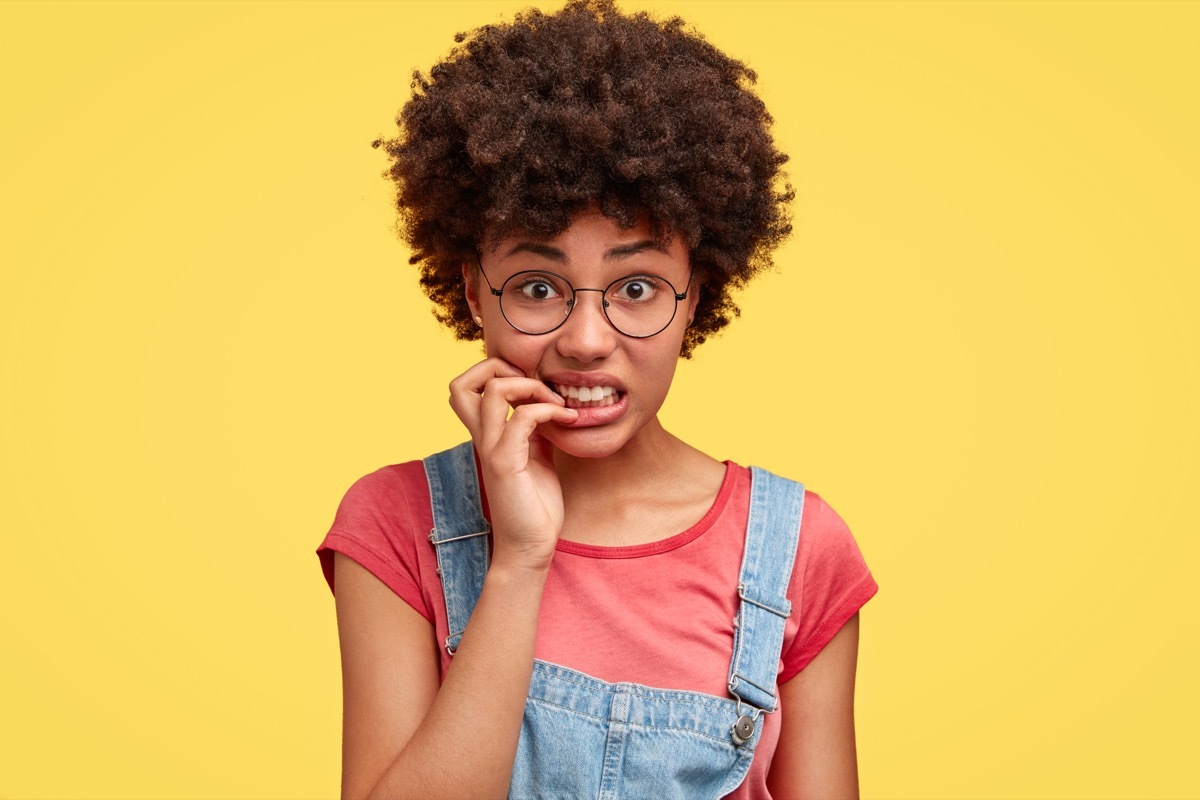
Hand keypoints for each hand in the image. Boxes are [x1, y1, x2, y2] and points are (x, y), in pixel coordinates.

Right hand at [448, 358, 577, 570]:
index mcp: (487, 436)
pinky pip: (522, 417)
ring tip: (555, 401)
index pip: (467, 387)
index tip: (532, 384)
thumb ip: (536, 429)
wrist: (531, 546)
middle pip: (460, 383)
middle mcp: (482, 439)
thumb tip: (548, 405)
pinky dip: (548, 409)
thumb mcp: (537, 456)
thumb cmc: (535, 506)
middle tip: (535, 383)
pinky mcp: (506, 463)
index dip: (494, 372)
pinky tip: (568, 419)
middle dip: (498, 368)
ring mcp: (492, 450)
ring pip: (492, 391)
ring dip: (530, 385)